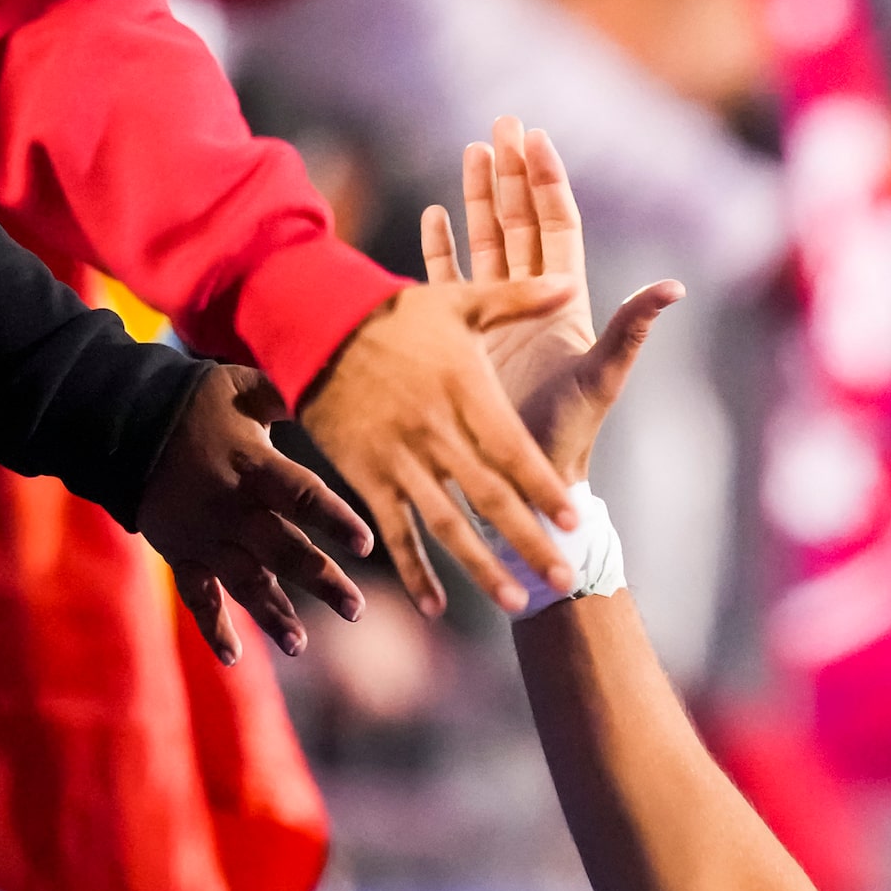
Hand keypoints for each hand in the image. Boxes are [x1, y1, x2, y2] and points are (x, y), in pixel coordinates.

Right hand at [139, 363, 373, 664]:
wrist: (119, 423)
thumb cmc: (191, 401)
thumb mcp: (238, 387)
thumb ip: (279, 399)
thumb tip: (315, 401)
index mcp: (254, 468)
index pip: (303, 497)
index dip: (335, 520)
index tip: (365, 545)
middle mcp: (232, 509)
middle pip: (283, 551)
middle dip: (321, 581)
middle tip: (356, 610)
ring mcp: (203, 536)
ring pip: (244, 583)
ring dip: (273, 615)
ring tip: (299, 645)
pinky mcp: (179, 553)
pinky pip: (197, 595)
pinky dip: (212, 626)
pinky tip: (232, 656)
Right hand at [296, 267, 585, 617]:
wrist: (315, 326)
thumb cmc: (396, 314)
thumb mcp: (459, 301)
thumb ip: (519, 299)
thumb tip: (570, 286)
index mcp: (465, 393)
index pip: (514, 450)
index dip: (544, 487)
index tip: (575, 520)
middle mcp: (435, 433)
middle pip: (488, 497)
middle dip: (528, 540)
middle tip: (563, 578)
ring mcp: (399, 459)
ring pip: (445, 523)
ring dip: (479, 566)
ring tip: (514, 601)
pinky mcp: (365, 476)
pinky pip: (393, 530)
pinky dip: (413, 568)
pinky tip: (434, 605)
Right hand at [422, 117, 680, 484]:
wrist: (523, 477)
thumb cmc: (569, 432)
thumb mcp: (602, 375)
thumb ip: (632, 328)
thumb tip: (674, 287)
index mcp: (564, 303)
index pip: (556, 226)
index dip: (546, 183)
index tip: (537, 138)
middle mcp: (532, 302)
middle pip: (520, 223)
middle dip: (511, 174)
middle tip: (502, 124)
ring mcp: (497, 318)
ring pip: (487, 243)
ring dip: (477, 199)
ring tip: (470, 152)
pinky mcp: (465, 338)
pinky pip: (452, 282)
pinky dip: (443, 249)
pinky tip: (435, 214)